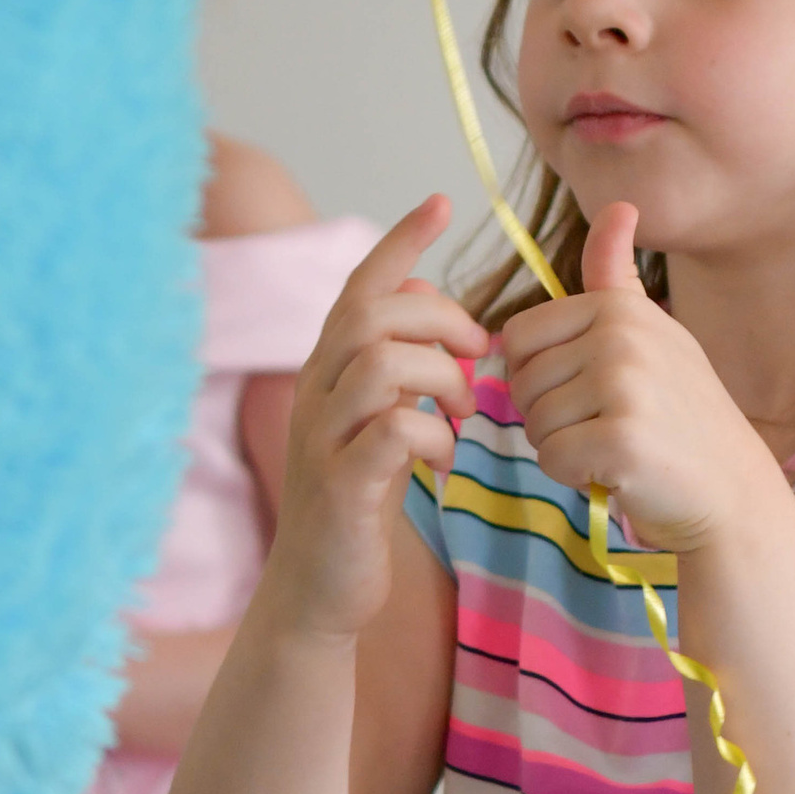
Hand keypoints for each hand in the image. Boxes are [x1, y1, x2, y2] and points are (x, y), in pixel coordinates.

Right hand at [258, 196, 486, 641]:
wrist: (318, 591)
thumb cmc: (360, 503)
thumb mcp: (380, 423)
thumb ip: (401, 372)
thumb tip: (437, 315)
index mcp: (330, 372)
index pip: (360, 285)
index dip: (400, 240)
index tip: (442, 202)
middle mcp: (316, 393)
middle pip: (371, 313)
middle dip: (439, 318)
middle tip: (478, 355)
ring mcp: (323, 439)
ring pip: (379, 363)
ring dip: (440, 377)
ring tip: (464, 411)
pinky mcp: (340, 487)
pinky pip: (391, 432)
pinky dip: (432, 437)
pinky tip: (445, 460)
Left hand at [500, 205, 779, 555]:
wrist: (732, 489)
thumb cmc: (681, 415)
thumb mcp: (652, 333)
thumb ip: (616, 277)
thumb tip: (619, 204)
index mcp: (619, 308)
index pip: (517, 338)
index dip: (541, 376)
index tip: (590, 391)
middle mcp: (621, 336)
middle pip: (522, 382)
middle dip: (550, 416)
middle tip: (607, 425)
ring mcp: (624, 384)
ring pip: (534, 423)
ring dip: (565, 448)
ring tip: (617, 447)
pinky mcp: (622, 437)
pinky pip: (552, 459)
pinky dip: (576, 477)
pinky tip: (620, 472)